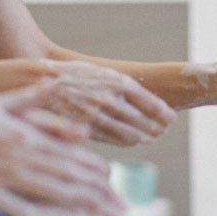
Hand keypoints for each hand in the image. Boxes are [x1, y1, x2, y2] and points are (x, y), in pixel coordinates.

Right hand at [0, 86, 126, 215]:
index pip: (72, 155)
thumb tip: (56, 85)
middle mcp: (26, 154)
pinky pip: (29, 209)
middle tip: (126, 213)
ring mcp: (10, 175)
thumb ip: (32, 99)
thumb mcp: (0, 100)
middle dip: (103, 198)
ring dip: (89, 210)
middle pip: (73, 178)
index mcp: (29, 133)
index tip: (114, 185)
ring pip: (59, 193)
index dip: (96, 172)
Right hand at [30, 61, 173, 146]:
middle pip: (144, 122)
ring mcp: (99, 116)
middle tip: (162, 131)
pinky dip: (127, 142)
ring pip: (131, 134)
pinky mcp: (87, 128)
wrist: (45, 80)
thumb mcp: (104, 73)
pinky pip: (114, 140)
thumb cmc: (77, 75)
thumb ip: (124, 86)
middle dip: (157, 128)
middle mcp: (111, 99)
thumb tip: (148, 103)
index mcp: (119, 82)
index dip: (164, 115)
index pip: (152, 104)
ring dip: (144, 138)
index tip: (171, 120)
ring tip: (151, 138)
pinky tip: (132, 142)